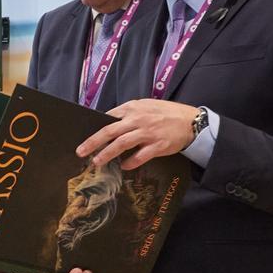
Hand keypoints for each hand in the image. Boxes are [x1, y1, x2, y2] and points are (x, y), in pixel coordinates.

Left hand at [76, 99, 198, 169]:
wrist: (191, 121)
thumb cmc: (166, 114)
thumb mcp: (146, 106)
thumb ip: (129, 114)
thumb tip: (110, 123)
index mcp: (133, 108)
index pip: (108, 118)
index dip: (95, 129)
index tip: (84, 138)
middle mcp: (138, 119)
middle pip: (110, 131)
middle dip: (93, 142)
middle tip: (81, 151)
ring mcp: (148, 133)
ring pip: (121, 144)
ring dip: (107, 153)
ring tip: (96, 161)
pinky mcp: (157, 146)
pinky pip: (140, 156)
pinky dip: (130, 162)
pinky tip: (124, 166)